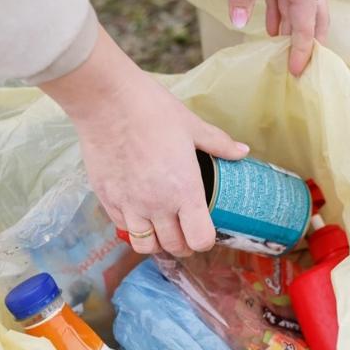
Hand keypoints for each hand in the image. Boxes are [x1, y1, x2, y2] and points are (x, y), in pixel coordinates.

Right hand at [40, 25, 248, 256]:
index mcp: (184, 190)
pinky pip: (123, 227)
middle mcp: (157, 205)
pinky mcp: (107, 199)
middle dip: (184, 243)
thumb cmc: (152, 110)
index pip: (200, 239)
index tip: (206, 228)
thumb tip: (242, 151)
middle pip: (175, 247)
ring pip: (146, 246)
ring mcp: (129, 205)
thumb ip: (218, 144)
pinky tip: (139, 210)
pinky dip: (134, 226)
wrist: (107, 101)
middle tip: (186, 229)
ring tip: (161, 226)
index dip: (206, 239)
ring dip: (157, 241)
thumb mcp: (192, 126)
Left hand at [228, 0, 328, 75]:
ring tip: (282, 54)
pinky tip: (271, 30)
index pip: (306, 24)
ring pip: (297, 8)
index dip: (302, 50)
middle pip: (314, 18)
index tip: (296, 70)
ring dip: (290, 31)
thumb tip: (239, 21)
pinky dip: (277, 13)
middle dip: (311, 43)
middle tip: (303, 66)